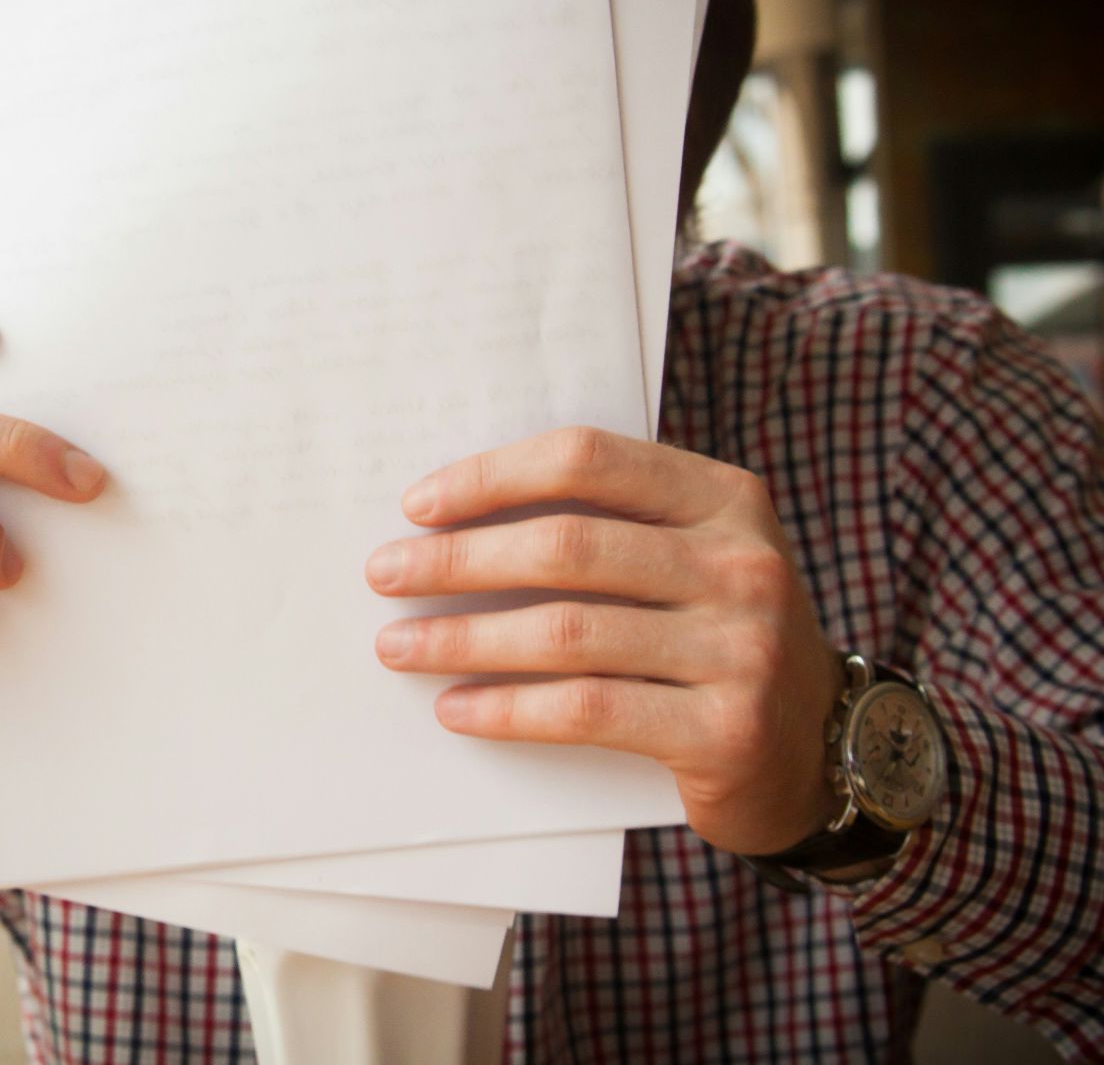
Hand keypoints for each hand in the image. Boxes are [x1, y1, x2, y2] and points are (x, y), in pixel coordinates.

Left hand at [365, 426, 841, 854]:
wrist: (824, 749)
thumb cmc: (722, 639)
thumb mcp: (694, 560)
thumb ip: (611, 529)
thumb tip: (458, 523)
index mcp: (725, 499)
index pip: (588, 460)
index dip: (493, 477)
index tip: (418, 505)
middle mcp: (742, 564)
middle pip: (566, 547)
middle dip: (457, 561)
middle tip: (384, 576)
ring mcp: (741, 649)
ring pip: (566, 632)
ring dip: (463, 639)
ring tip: (398, 648)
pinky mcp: (724, 730)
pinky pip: (587, 710)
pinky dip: (508, 708)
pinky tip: (456, 708)